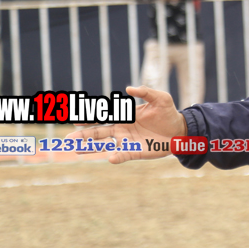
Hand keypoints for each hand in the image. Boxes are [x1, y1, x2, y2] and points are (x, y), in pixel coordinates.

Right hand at [66, 86, 187, 163]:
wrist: (180, 130)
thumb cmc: (168, 112)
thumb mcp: (161, 98)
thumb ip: (146, 92)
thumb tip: (129, 88)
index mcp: (125, 116)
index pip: (104, 116)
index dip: (90, 117)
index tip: (76, 119)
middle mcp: (122, 129)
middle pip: (98, 132)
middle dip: (83, 136)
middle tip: (68, 141)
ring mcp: (127, 141)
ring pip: (105, 145)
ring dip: (91, 148)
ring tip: (76, 150)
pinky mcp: (136, 152)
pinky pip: (123, 155)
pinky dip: (117, 157)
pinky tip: (111, 158)